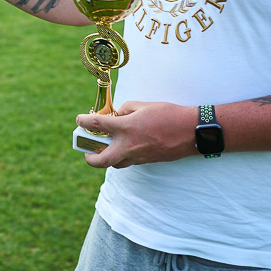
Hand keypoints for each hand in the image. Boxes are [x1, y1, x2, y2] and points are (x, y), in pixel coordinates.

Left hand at [75, 101, 194, 168]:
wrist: (191, 131)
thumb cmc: (168, 114)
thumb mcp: (144, 105)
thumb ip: (126, 110)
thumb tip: (117, 115)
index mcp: (126, 128)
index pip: (97, 125)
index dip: (83, 122)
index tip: (79, 120)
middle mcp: (128, 146)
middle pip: (100, 161)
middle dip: (89, 158)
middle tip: (86, 150)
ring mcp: (138, 157)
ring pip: (115, 165)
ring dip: (106, 159)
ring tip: (105, 148)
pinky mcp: (147, 161)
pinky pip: (129, 162)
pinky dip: (122, 156)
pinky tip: (124, 146)